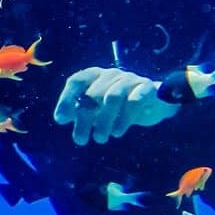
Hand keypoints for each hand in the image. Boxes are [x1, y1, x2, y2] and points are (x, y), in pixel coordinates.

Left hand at [53, 67, 179, 145]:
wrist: (154, 104)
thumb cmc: (118, 108)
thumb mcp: (97, 109)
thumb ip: (80, 111)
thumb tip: (61, 118)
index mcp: (96, 75)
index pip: (77, 81)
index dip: (67, 99)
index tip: (60, 120)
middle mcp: (111, 74)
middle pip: (93, 94)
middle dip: (84, 119)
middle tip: (81, 140)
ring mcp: (130, 79)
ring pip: (112, 97)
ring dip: (104, 121)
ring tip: (100, 139)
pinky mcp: (147, 88)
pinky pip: (134, 101)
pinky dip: (124, 119)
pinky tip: (117, 133)